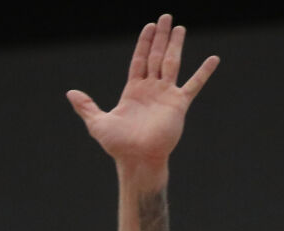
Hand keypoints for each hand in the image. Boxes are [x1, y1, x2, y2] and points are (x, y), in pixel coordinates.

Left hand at [67, 15, 217, 172]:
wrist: (137, 160)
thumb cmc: (118, 146)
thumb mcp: (97, 123)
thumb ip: (86, 107)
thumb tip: (70, 93)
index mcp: (133, 91)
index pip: (139, 60)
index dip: (144, 43)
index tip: (149, 27)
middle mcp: (151, 90)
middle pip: (156, 56)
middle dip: (161, 37)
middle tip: (166, 17)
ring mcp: (165, 95)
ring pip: (172, 63)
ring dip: (176, 45)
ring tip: (180, 28)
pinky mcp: (178, 104)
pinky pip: (193, 85)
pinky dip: (204, 72)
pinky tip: (213, 59)